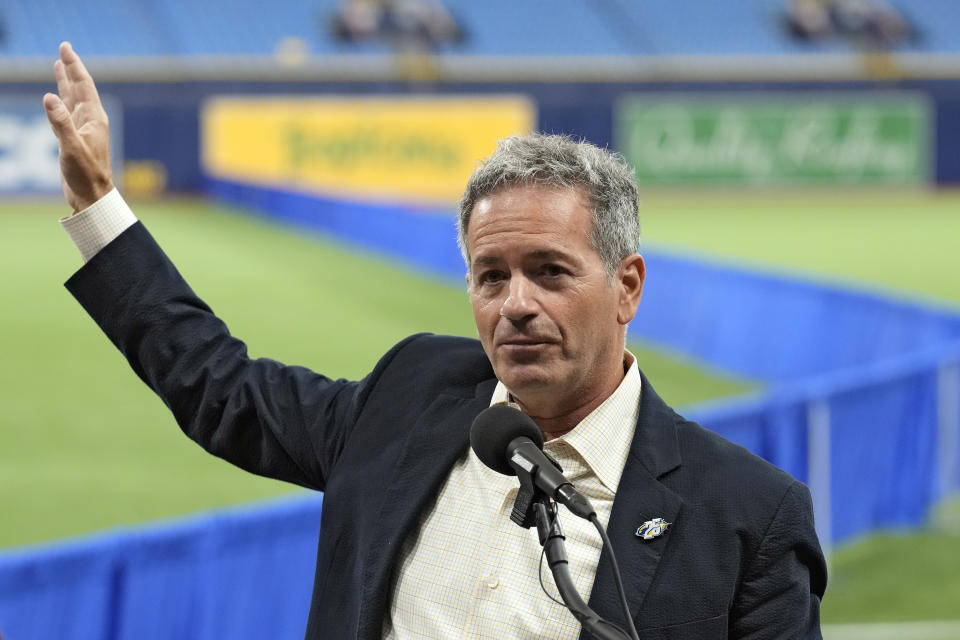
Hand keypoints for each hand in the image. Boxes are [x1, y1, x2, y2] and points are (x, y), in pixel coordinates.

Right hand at [43, 42, 114, 212]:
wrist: (93, 197)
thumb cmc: (87, 175)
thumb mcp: (71, 147)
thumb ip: (60, 122)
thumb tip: (49, 96)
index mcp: (94, 119)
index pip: (83, 85)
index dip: (73, 65)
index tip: (65, 47)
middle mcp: (90, 121)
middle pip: (78, 88)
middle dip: (70, 68)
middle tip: (64, 49)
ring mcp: (82, 130)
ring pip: (71, 100)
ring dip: (64, 83)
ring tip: (58, 67)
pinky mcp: (74, 140)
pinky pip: (64, 115)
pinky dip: (58, 104)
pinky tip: (54, 99)